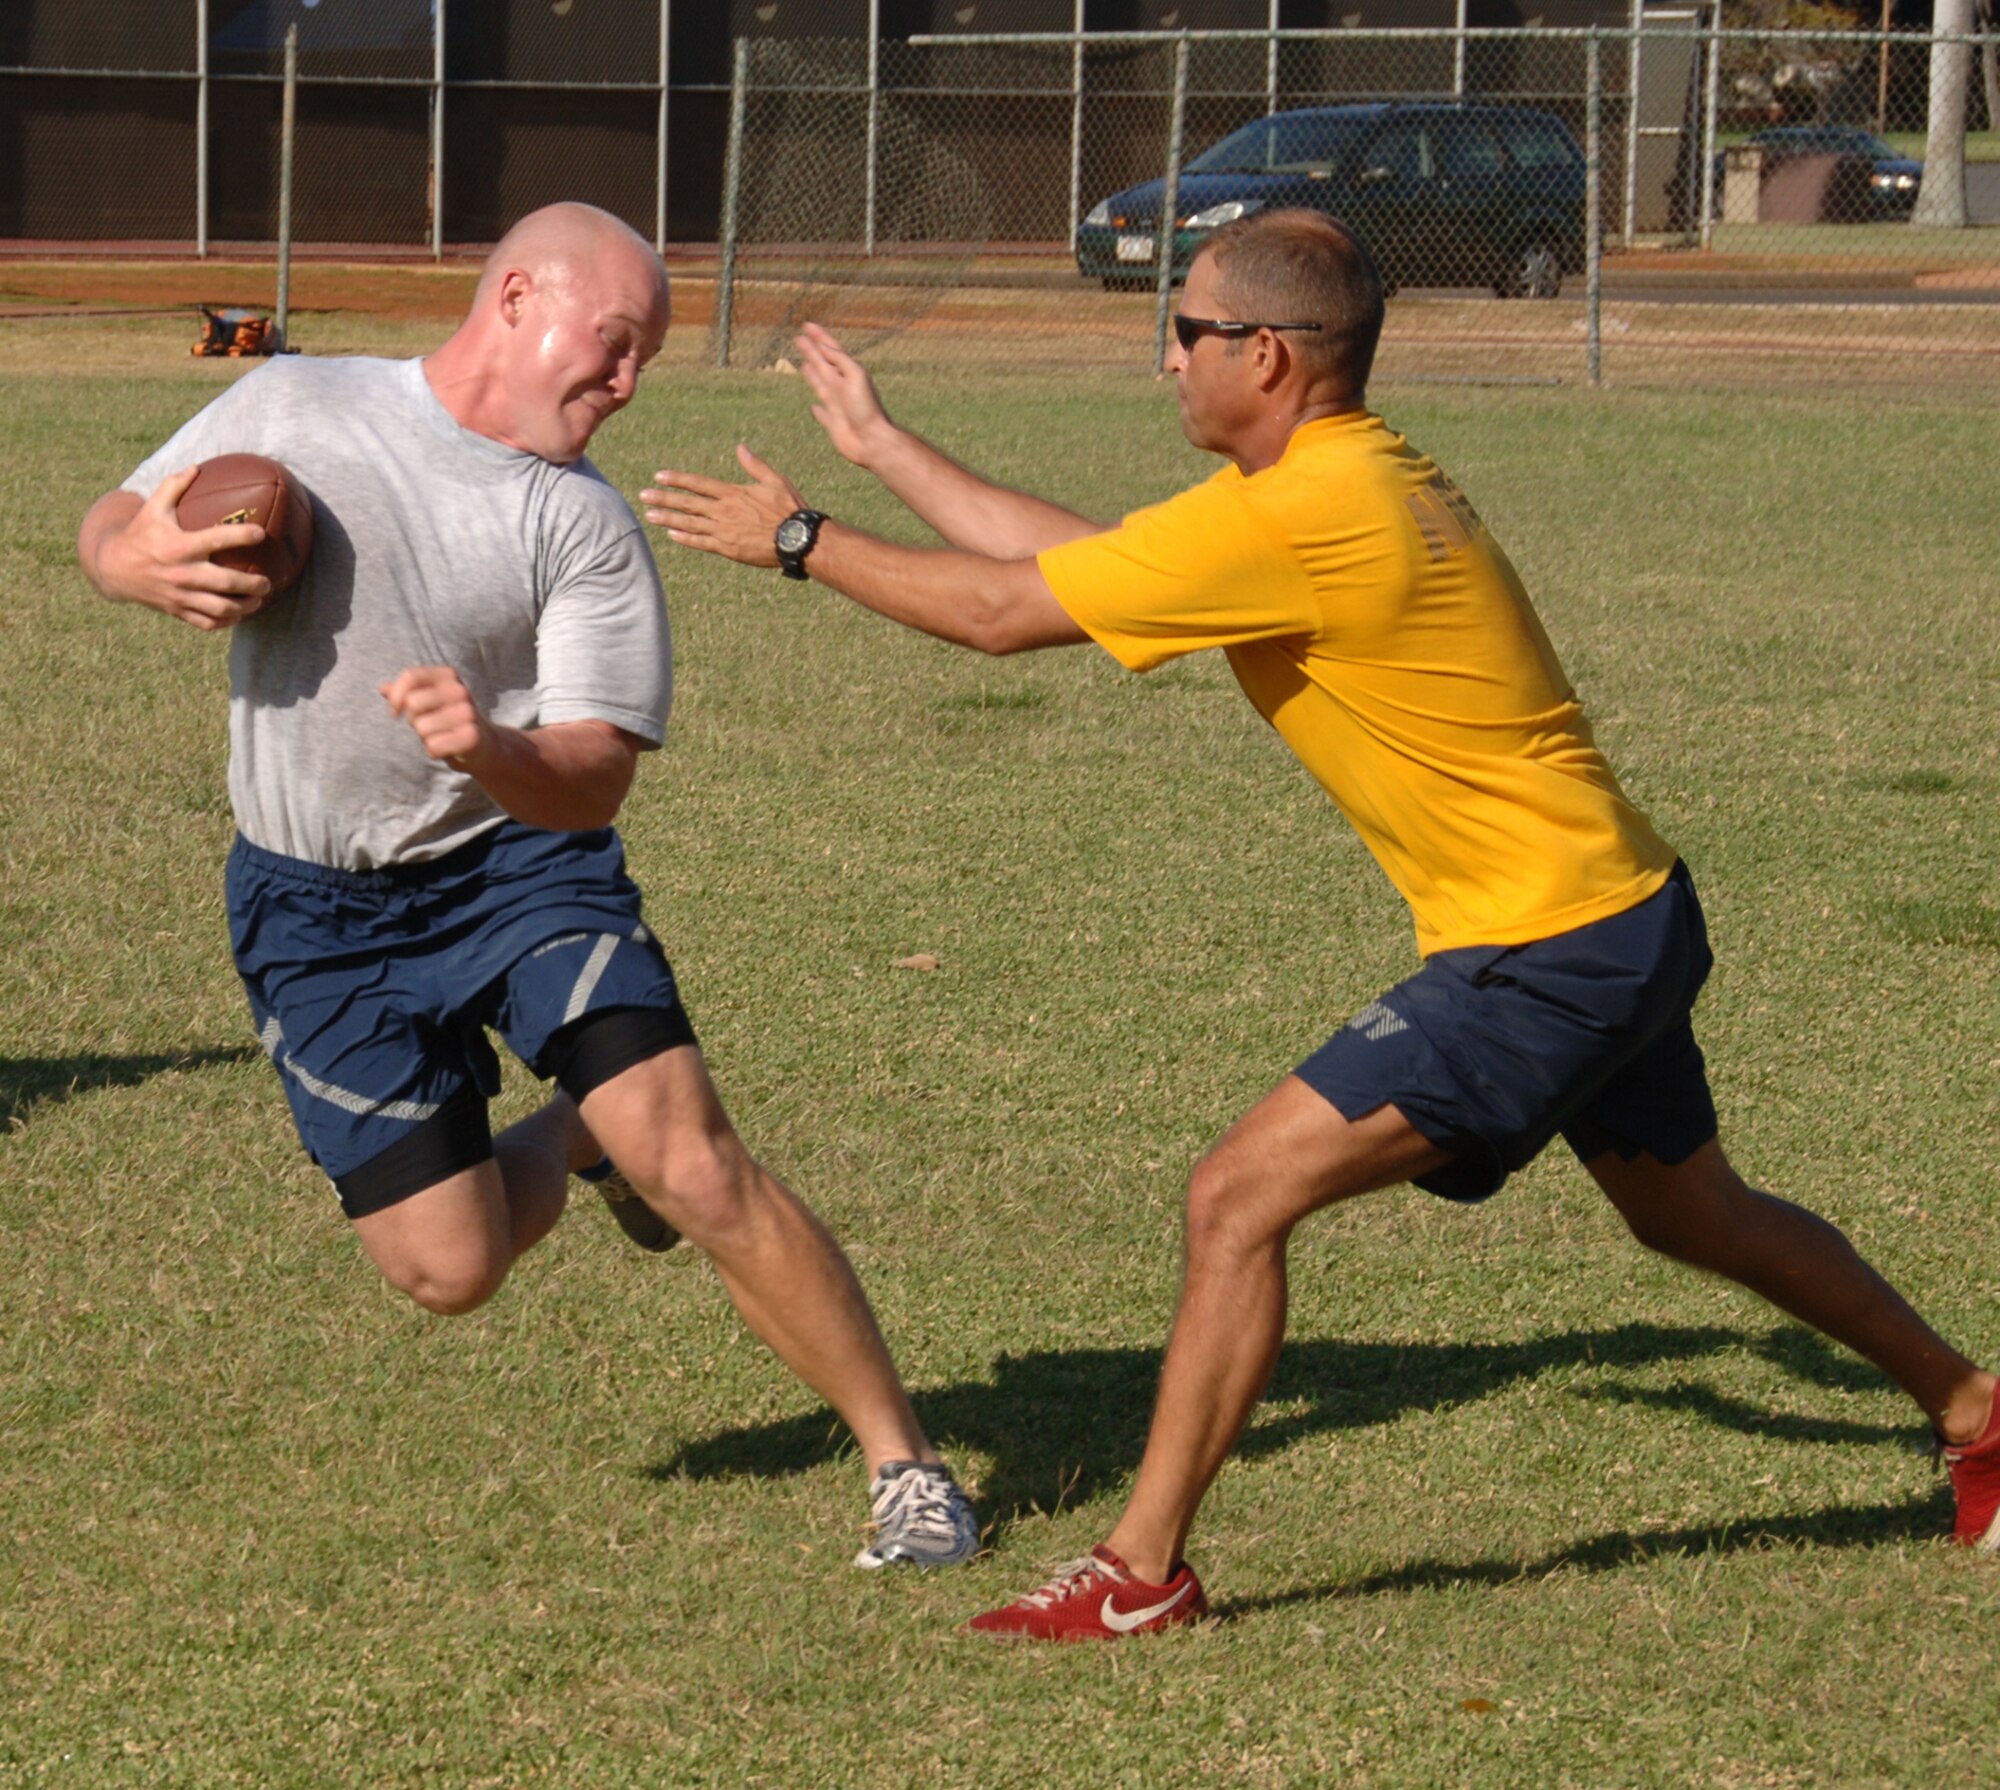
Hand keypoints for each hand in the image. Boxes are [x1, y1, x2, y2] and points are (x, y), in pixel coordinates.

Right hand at [88, 468, 272, 630]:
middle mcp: (182, 572)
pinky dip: (226, 621)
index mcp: (179, 546)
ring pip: (220, 608)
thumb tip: (197, 467)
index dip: (241, 536)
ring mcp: (180, 594)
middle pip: (226, 582)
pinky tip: (239, 614)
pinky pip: (207, 622)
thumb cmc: (140, 534)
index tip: (261, 533)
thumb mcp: (153, 508)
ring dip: (245, 607)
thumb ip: (174, 486)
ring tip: (259, 600)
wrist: (113, 568)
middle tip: (267, 581)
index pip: (216, 539)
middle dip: (253, 584)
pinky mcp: (177, 610)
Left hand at [380, 665, 489, 766]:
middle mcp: (459, 690)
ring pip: (421, 727)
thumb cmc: (449, 721)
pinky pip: (433, 745)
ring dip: (425, 738)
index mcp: (448, 675)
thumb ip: (407, 693)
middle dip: (413, 720)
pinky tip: (447, 749)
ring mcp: (467, 713)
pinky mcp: (471, 736)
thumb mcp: (430, 701)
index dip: (396, 696)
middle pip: (413, 703)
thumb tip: (382, 688)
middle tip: (427, 726)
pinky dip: (434, 752)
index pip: (411, 676)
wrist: (486, 745)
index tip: (395, 712)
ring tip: (441, 736)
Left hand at [640, 444, 804, 566]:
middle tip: (644, 496)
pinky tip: (672, 535)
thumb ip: (755, 465)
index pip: (698, 484)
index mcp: (733, 493)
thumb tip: (741, 446)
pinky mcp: (728, 548)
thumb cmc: (790, 509)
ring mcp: (724, 531)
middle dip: (664, 499)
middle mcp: (724, 511)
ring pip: (690, 523)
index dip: (677, 480)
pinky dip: (686, 539)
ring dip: (668, 519)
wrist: (797, 539)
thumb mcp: (775, 481)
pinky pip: (702, 543)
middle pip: (687, 503)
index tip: (659, 476)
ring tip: (650, 515)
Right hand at [795, 323, 894, 467]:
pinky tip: (814, 407)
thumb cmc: (866, 408)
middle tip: (799, 339)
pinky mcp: (834, 424)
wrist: (872, 440)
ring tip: (804, 365)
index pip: (831, 349)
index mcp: (848, 373)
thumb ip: (839, 360)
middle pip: (823, 364)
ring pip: (821, 385)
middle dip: (812, 351)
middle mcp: (842, 387)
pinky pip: (823, 414)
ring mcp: (838, 405)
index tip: (807, 325)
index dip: (819, 337)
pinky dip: (818, 410)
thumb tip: (822, 345)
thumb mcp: (855, 376)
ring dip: (812, 374)